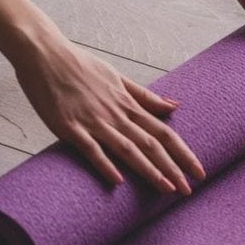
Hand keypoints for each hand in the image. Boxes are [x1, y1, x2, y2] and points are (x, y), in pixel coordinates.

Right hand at [12, 32, 204, 193]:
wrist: (44, 53)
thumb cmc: (80, 65)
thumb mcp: (118, 77)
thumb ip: (145, 96)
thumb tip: (175, 105)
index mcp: (127, 104)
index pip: (164, 132)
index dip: (183, 153)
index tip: (199, 171)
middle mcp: (115, 114)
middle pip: (151, 144)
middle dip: (173, 168)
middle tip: (189, 190)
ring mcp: (93, 121)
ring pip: (127, 148)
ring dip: (148, 169)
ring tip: (166, 189)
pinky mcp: (69, 127)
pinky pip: (90, 148)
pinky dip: (105, 164)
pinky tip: (117, 181)